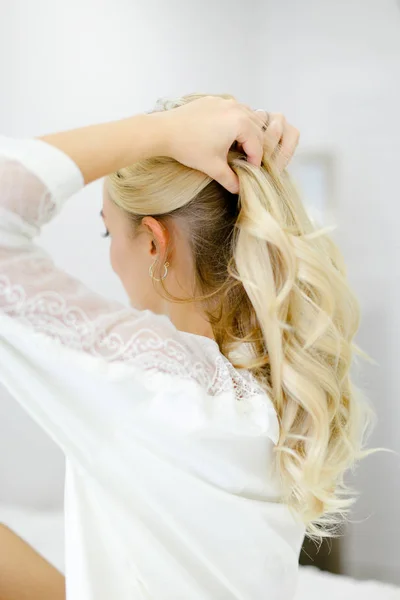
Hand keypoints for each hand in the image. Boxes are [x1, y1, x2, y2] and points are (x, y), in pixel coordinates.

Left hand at [158, 96, 299, 192]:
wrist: (163, 130)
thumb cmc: (188, 147)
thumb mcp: (212, 167)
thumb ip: (230, 179)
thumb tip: (239, 189)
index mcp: (240, 122)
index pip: (257, 145)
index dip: (256, 162)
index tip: (251, 172)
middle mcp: (236, 108)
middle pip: (257, 129)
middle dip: (255, 146)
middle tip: (248, 162)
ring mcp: (224, 101)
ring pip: (247, 116)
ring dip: (248, 132)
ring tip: (240, 148)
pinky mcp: (213, 100)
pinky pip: (233, 109)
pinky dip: (236, 121)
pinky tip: (227, 134)